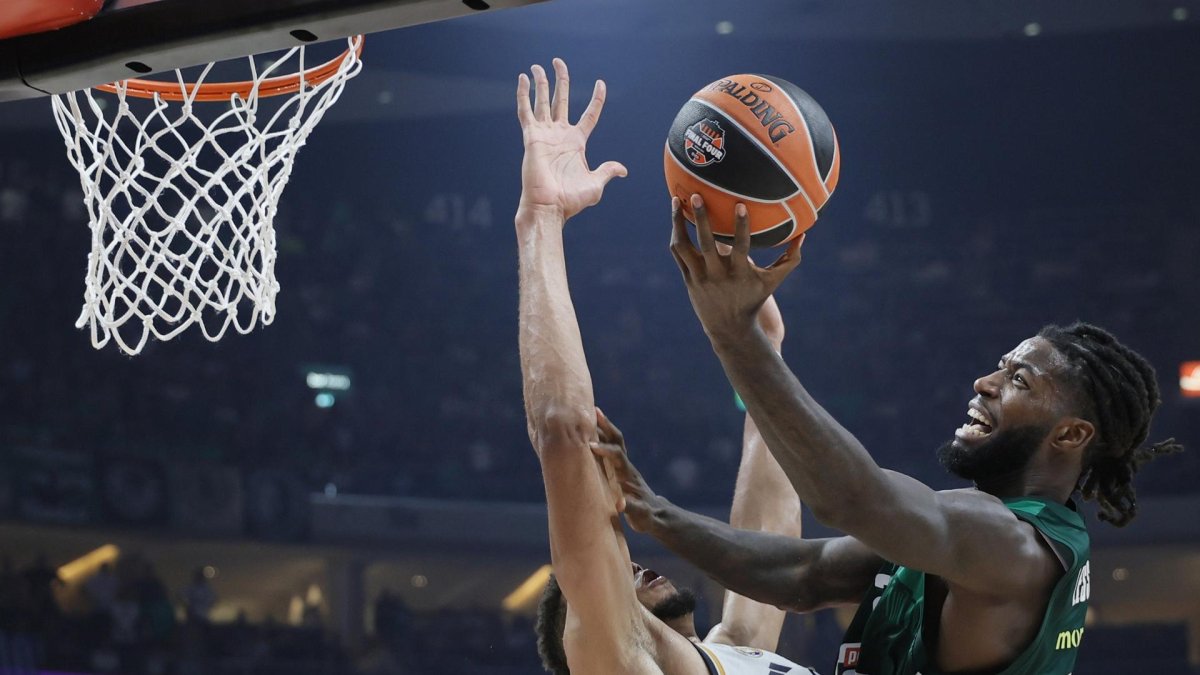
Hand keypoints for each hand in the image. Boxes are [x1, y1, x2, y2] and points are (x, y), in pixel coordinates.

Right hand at [516, 58, 627, 222]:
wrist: (549, 207)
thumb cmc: (570, 200)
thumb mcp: (595, 184)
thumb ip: (607, 171)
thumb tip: (623, 169)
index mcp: (577, 143)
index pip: (590, 115)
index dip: (596, 99)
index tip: (601, 83)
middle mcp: (560, 135)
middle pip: (561, 100)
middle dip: (560, 81)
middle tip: (558, 62)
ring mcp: (545, 134)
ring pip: (543, 102)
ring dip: (541, 83)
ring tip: (538, 66)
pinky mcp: (532, 137)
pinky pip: (526, 112)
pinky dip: (524, 95)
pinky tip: (523, 78)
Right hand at [589, 408, 662, 532]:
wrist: (656, 515)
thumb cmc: (647, 516)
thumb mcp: (640, 515)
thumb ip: (632, 508)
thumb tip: (620, 504)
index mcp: (628, 475)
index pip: (617, 456)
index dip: (605, 450)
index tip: (590, 446)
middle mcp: (626, 467)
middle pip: (617, 440)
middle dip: (606, 426)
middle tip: (594, 410)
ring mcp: (623, 467)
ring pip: (613, 441)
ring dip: (603, 427)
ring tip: (591, 413)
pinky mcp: (619, 470)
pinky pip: (609, 448)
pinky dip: (600, 437)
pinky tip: (590, 432)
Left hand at [669, 194, 802, 345]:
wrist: (729, 328)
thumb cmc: (753, 299)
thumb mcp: (773, 282)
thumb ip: (789, 259)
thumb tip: (803, 235)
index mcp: (739, 273)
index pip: (741, 246)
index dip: (741, 226)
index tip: (740, 205)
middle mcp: (717, 274)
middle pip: (706, 244)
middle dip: (701, 218)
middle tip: (696, 195)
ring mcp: (700, 277)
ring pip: (684, 246)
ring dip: (678, 223)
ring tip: (676, 200)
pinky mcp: (688, 278)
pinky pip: (678, 252)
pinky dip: (676, 233)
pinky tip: (676, 216)